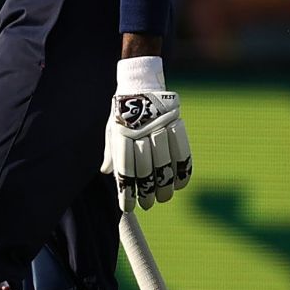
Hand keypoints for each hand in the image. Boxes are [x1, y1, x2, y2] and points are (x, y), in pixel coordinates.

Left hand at [101, 58, 192, 211]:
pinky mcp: (175, 123)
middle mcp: (140, 132)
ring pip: (165, 164)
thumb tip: (106, 173)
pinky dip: (183, 170)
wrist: (140, 81)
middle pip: (146, 170)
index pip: (125, 171)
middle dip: (148, 192)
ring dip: (165, 185)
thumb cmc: (122, 111)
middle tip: (149, 205)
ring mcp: (159, 127)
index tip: (128, 208)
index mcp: (121, 136)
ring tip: (164, 198)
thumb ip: (111, 152)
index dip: (127, 192)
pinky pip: (182, 151)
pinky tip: (180, 184)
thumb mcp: (112, 129)